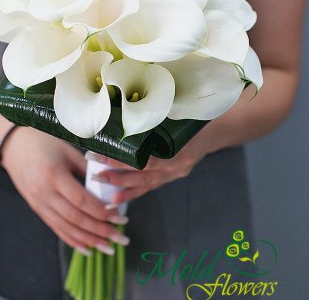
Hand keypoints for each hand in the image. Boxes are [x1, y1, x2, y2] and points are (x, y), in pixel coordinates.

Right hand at [1, 127, 129, 254]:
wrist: (14, 145)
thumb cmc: (44, 142)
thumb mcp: (68, 150)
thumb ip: (86, 168)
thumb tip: (107, 186)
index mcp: (55, 175)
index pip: (82, 200)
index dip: (102, 212)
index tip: (120, 217)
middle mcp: (45, 193)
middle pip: (76, 218)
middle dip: (101, 231)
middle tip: (120, 238)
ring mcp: (39, 203)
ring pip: (67, 228)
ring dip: (89, 240)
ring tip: (108, 248)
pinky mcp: (36, 208)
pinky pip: (56, 228)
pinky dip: (72, 240)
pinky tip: (87, 249)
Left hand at [91, 127, 212, 203]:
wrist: (216, 131)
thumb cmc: (194, 119)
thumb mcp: (178, 116)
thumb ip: (156, 119)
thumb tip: (126, 113)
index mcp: (178, 150)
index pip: (145, 160)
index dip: (121, 160)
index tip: (99, 154)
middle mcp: (176, 166)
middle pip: (143, 175)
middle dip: (117, 176)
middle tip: (95, 173)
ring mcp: (175, 174)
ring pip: (146, 184)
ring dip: (122, 187)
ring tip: (102, 187)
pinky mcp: (172, 177)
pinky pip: (151, 187)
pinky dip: (133, 192)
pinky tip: (117, 197)